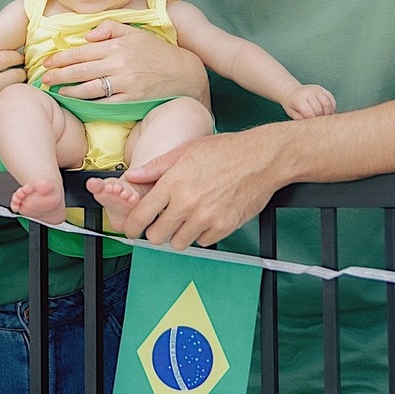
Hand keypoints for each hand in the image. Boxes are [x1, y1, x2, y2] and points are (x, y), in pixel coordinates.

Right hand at [0, 49, 25, 149]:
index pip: (2, 57)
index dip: (15, 55)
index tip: (18, 57)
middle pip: (14, 75)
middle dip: (22, 73)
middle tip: (22, 74)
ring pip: (12, 95)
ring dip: (19, 91)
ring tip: (18, 90)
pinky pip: (5, 114)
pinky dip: (10, 109)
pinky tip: (10, 107)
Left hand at [39, 20, 208, 102]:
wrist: (183, 73)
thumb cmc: (156, 52)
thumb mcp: (134, 32)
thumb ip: (109, 28)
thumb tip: (86, 35)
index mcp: (117, 45)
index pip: (82, 51)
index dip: (61, 57)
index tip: (48, 61)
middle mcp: (119, 64)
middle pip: (81, 70)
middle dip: (58, 74)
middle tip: (43, 78)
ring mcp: (125, 83)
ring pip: (89, 88)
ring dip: (69, 90)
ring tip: (57, 90)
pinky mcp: (131, 100)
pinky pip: (104, 103)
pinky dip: (88, 103)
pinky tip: (77, 102)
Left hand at [119, 129, 286, 249]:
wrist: (262, 159)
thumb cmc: (226, 151)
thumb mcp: (186, 150)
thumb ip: (156, 167)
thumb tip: (132, 176)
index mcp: (174, 182)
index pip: (141, 215)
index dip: (132, 226)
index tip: (133, 229)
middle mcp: (188, 202)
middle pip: (156, 236)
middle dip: (155, 231)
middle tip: (162, 222)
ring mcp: (206, 217)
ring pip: (178, 243)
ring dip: (178, 234)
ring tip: (186, 218)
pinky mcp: (224, 227)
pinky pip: (202, 242)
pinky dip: (201, 234)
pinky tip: (206, 217)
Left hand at [282, 84, 335, 119]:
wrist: (291, 91)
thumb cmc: (291, 104)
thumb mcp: (291, 113)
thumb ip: (300, 119)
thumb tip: (311, 125)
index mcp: (299, 99)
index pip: (309, 113)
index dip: (312, 121)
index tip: (312, 124)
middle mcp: (308, 92)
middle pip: (319, 109)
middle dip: (320, 118)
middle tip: (318, 122)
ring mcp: (316, 89)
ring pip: (327, 103)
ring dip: (327, 112)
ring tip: (324, 117)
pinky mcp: (322, 89)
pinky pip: (331, 98)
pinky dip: (331, 106)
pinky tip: (328, 111)